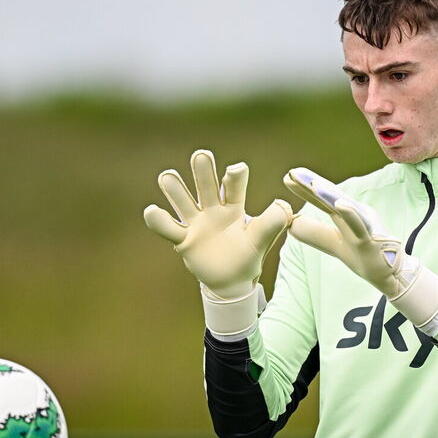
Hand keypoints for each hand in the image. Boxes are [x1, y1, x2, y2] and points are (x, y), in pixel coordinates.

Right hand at [145, 150, 292, 299]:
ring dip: (174, 187)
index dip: (234, 176)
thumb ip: (272, 223)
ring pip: (181, 199)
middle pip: (205, 184)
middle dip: (202, 169)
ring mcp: (196, 222)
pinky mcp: (183, 239)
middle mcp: (212, 209)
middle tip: (201, 156)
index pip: (233, 185)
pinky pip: (168, 227)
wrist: (231, 281)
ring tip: (168, 177)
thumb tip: (285, 205)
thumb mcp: (262, 240)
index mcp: (234, 206)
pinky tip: (152, 211)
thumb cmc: (248, 255)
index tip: (235, 170)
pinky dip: (158, 220)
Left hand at [283, 167, 420, 299]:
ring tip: (313, 184)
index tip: (287, 177)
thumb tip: (291, 225)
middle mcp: (355, 215)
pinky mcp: (371, 240)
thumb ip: (315, 234)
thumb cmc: (364, 256)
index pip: (322, 201)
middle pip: (331, 198)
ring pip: (345, 208)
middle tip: (294, 172)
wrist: (390, 275)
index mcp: (344, 217)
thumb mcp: (334, 245)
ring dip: (329, 195)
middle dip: (313, 185)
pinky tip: (341, 205)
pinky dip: (351, 214)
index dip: (305, 189)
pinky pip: (360, 226)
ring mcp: (364, 226)